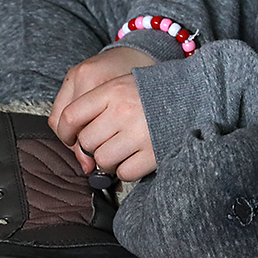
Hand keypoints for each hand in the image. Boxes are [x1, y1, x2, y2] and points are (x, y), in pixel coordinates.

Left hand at [49, 46, 157, 181]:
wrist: (192, 94)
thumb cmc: (150, 92)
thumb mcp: (120, 85)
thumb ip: (95, 107)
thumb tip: (77, 146)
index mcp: (112, 90)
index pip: (70, 116)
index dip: (65, 132)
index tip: (70, 137)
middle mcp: (123, 111)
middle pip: (86, 142)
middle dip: (91, 147)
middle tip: (104, 142)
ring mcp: (139, 133)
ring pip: (103, 160)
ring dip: (107, 161)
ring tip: (120, 150)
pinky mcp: (154, 153)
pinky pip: (125, 172)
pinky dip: (126, 170)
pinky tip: (134, 157)